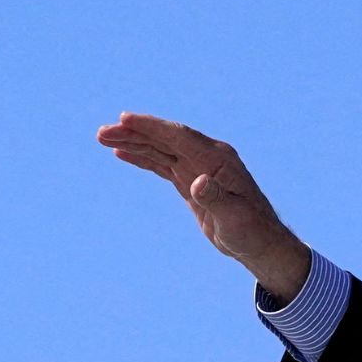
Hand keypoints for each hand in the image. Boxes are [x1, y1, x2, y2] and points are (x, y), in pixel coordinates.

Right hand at [97, 112, 310, 300]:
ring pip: (160, 150)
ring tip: (103, 138)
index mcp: (218, 159)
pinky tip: (122, 152)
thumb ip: (216, 198)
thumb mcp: (235, 218)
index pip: (179, 137)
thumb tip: (198, 183)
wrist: (259, 243)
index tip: (125, 119)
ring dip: (133, 143)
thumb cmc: (252, 231)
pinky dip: (142, 157)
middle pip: (164, 139)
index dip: (152, 127)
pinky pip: (162, 164)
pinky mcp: (190, 181)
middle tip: (102, 133)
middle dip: (134, 133)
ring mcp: (197, 167)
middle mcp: (207, 157)